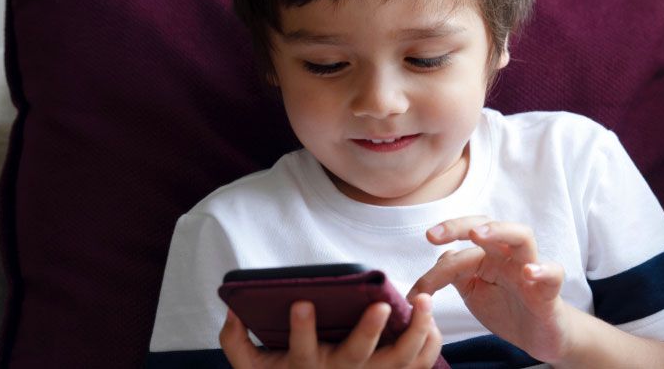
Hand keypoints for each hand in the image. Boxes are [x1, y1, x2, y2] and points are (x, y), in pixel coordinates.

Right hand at [219, 293, 441, 367]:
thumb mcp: (252, 367)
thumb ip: (236, 341)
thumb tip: (232, 310)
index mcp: (306, 366)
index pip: (301, 349)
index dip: (301, 328)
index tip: (302, 302)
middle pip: (357, 357)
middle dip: (369, 331)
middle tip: (380, 306)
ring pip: (398, 361)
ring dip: (414, 332)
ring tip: (422, 301)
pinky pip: (419, 365)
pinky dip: (429, 343)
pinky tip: (431, 316)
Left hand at [409, 216, 572, 361]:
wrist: (538, 336)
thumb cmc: (505, 308)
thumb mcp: (472, 292)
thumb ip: (454, 274)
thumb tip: (437, 257)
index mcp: (487, 255)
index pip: (459, 250)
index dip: (435, 270)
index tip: (416, 292)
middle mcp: (507, 254)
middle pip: (487, 225)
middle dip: (459, 226)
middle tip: (434, 235)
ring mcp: (530, 268)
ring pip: (522, 236)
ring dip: (499, 230)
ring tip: (479, 234)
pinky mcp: (549, 289)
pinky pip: (553, 272)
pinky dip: (542, 269)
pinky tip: (529, 272)